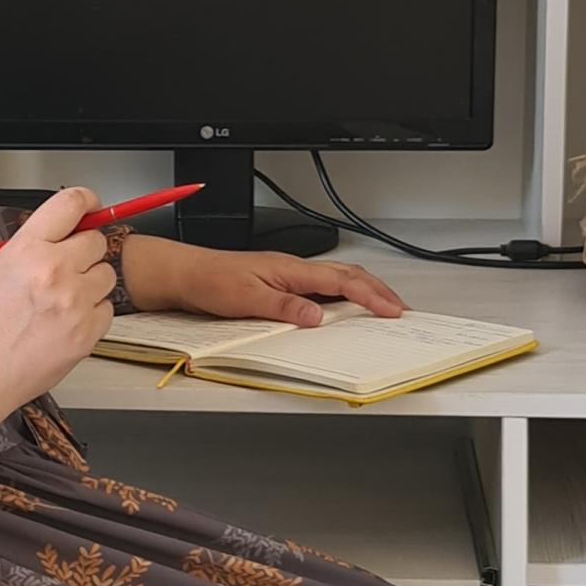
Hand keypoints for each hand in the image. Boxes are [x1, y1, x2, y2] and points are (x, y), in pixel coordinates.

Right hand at [0, 187, 115, 440]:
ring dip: (90, 283)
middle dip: (84, 251)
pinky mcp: (87, 334)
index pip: (72, 203)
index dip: (86, 201)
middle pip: (97, 240)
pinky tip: (67, 323)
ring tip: (63, 300)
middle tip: (66, 268)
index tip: (91, 206)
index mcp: (28, 248)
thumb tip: (67, 233)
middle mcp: (55, 270)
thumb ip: (34, 246)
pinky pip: (107, 310)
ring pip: (106, 275)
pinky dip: (92, 314)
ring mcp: (75, 303)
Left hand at [122, 235, 407, 326]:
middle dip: (378, 292)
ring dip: (363, 293)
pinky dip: (343, 298)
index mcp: (291, 269)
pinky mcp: (281, 284)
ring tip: (383, 308)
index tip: (392, 310)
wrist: (185, 275)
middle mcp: (294, 269)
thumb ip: (283, 307)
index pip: (341, 281)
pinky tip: (345, 310)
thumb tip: (317, 316)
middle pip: (347, 276)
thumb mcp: (245, 299)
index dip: (371, 296)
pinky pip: (321, 289)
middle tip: (400, 310)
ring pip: (337, 280)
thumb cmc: (210, 281)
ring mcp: (289, 276)